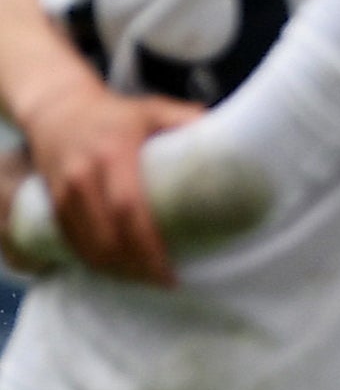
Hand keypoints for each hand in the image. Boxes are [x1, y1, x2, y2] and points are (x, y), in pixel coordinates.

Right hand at [20, 73, 196, 284]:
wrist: (56, 107)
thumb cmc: (117, 113)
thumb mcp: (154, 110)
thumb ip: (189, 121)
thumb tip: (239, 141)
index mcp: (113, 153)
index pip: (129, 209)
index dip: (149, 246)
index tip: (171, 270)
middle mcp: (83, 174)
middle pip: (107, 236)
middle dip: (136, 267)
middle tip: (165, 282)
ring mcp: (62, 189)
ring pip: (86, 244)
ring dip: (115, 271)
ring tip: (146, 281)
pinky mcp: (50, 201)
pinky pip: (69, 241)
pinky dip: (92, 261)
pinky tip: (116, 272)